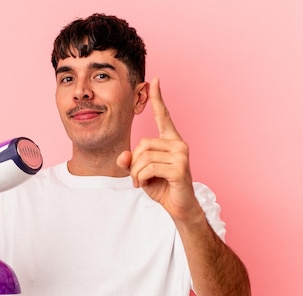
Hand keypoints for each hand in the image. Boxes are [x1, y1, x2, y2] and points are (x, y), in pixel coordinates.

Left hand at [117, 78, 199, 220]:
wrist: (179, 207)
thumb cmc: (162, 187)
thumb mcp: (141, 173)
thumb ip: (130, 162)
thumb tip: (122, 157)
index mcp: (171, 141)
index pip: (164, 116)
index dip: (158, 99)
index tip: (154, 81)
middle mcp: (178, 144)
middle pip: (142, 144)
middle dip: (134, 163)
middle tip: (137, 177)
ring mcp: (181, 155)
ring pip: (143, 157)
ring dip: (136, 173)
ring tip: (141, 182)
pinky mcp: (179, 168)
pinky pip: (149, 168)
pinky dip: (141, 178)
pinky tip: (146, 185)